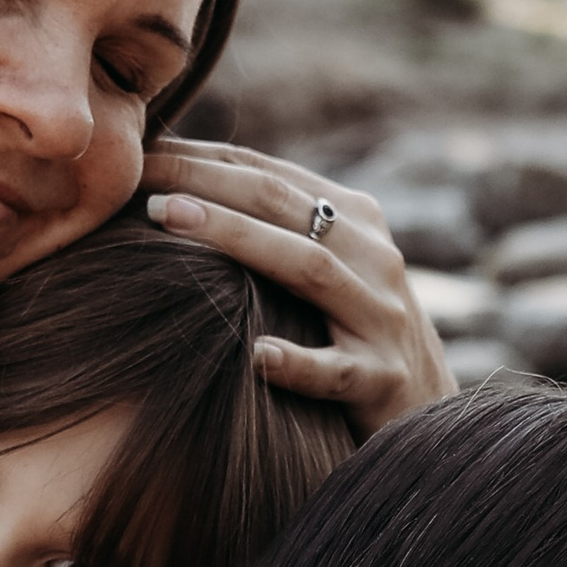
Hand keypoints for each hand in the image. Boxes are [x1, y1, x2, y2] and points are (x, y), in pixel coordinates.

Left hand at [142, 138, 454, 434]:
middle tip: (138, 177)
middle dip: (205, 182)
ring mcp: (381, 318)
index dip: (200, 157)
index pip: (268, 173)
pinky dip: (296, 362)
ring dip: (235, 239)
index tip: (137, 151)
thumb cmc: (352, 338)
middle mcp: (374, 257)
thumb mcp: (327, 272)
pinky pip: (336, 369)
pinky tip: (256, 355)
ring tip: (168, 220)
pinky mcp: (382, 381)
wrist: (429, 415)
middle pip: (281, 203)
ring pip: (308, 267)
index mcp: (355, 220)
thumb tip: (178, 194)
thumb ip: (274, 232)